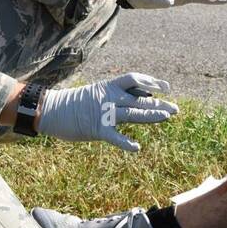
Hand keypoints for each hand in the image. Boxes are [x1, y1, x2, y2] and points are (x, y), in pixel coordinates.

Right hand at [33, 73, 177, 151]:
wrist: (51, 110)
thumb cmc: (76, 103)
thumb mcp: (99, 92)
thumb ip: (118, 95)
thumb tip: (142, 96)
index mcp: (109, 87)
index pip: (136, 79)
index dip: (152, 82)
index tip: (166, 88)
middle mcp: (109, 98)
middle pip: (140, 99)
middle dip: (159, 104)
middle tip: (175, 109)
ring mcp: (104, 113)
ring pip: (133, 113)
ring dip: (151, 115)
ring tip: (166, 117)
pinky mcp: (96, 129)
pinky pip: (114, 137)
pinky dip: (125, 143)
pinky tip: (136, 148)